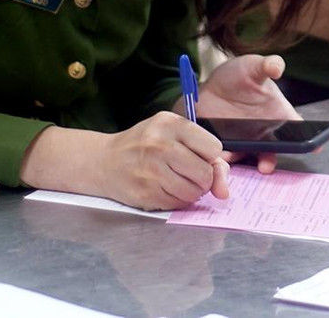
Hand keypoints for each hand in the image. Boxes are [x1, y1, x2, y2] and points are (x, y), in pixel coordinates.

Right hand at [94, 112, 231, 210]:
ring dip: (191, 191)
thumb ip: (206, 155)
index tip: (198, 155)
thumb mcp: (173, 135)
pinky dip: (176, 200)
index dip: (210, 156)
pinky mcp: (144, 193)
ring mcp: (150, 171)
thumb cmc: (145, 145)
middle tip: (190, 173)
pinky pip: (177, 204)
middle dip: (203, 178)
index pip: (214, 148)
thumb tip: (224, 191)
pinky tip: (163, 188)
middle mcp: (160, 146)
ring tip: (176, 180)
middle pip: (205, 174)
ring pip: (193, 193)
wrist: (104, 161)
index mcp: (170, 124)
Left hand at [194, 54, 299, 173]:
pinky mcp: (224, 144)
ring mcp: (244, 140)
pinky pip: (225, 156)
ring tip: (231, 156)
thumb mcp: (253, 65)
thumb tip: (277, 67)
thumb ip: (267, 65)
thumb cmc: (238, 74)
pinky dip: (221, 159)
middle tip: (266, 166)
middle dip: (269, 161)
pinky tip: (217, 153)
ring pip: (246, 157)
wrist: (209, 84)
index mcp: (278, 115)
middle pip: (272, 151)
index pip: (297, 129)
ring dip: (241, 160)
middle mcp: (264, 132)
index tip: (315, 148)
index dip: (308, 140)